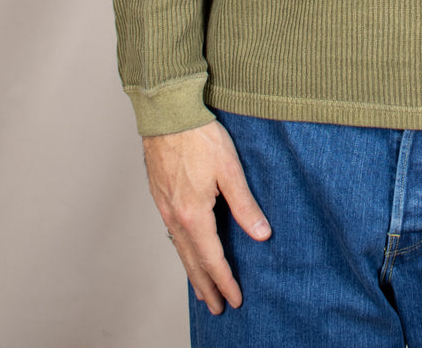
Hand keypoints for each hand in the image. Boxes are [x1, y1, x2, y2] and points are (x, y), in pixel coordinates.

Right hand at [142, 119, 270, 314]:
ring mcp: (165, 208)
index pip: (212, 258)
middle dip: (207, 286)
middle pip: (192, 262)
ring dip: (193, 272)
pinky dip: (183, 252)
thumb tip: (261, 234)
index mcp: (194, 214)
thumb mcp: (230, 169)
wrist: (167, 114)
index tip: (235, 300)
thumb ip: (245, 204)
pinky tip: (188, 251)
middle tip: (218, 307)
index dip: (225, 281)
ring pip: (180, 250)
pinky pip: (173, 235)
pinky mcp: (160, 197)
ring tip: (202, 290)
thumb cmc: (199, 136)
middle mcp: (175, 217)